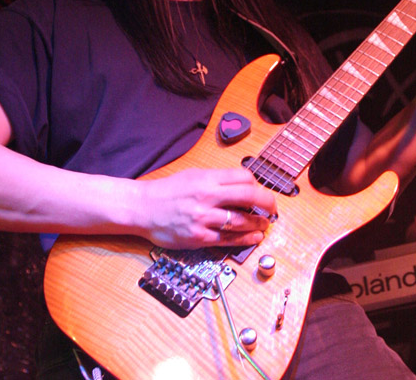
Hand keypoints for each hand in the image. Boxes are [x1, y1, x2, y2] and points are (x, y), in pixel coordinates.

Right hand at [137, 167, 276, 248]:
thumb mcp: (193, 176)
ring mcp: (203, 218)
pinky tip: (254, 237)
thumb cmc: (167, 191)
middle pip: (248, 195)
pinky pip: (227, 239)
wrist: (142, 208)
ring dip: (258, 223)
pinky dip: (245, 239)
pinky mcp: (198, 237)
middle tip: (273, 208)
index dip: (256, 184)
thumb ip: (216, 180)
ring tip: (265, 224)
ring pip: (241, 220)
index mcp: (207, 178)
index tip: (259, 190)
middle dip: (267, 202)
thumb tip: (241, 184)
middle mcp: (207, 196)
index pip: (243, 177)